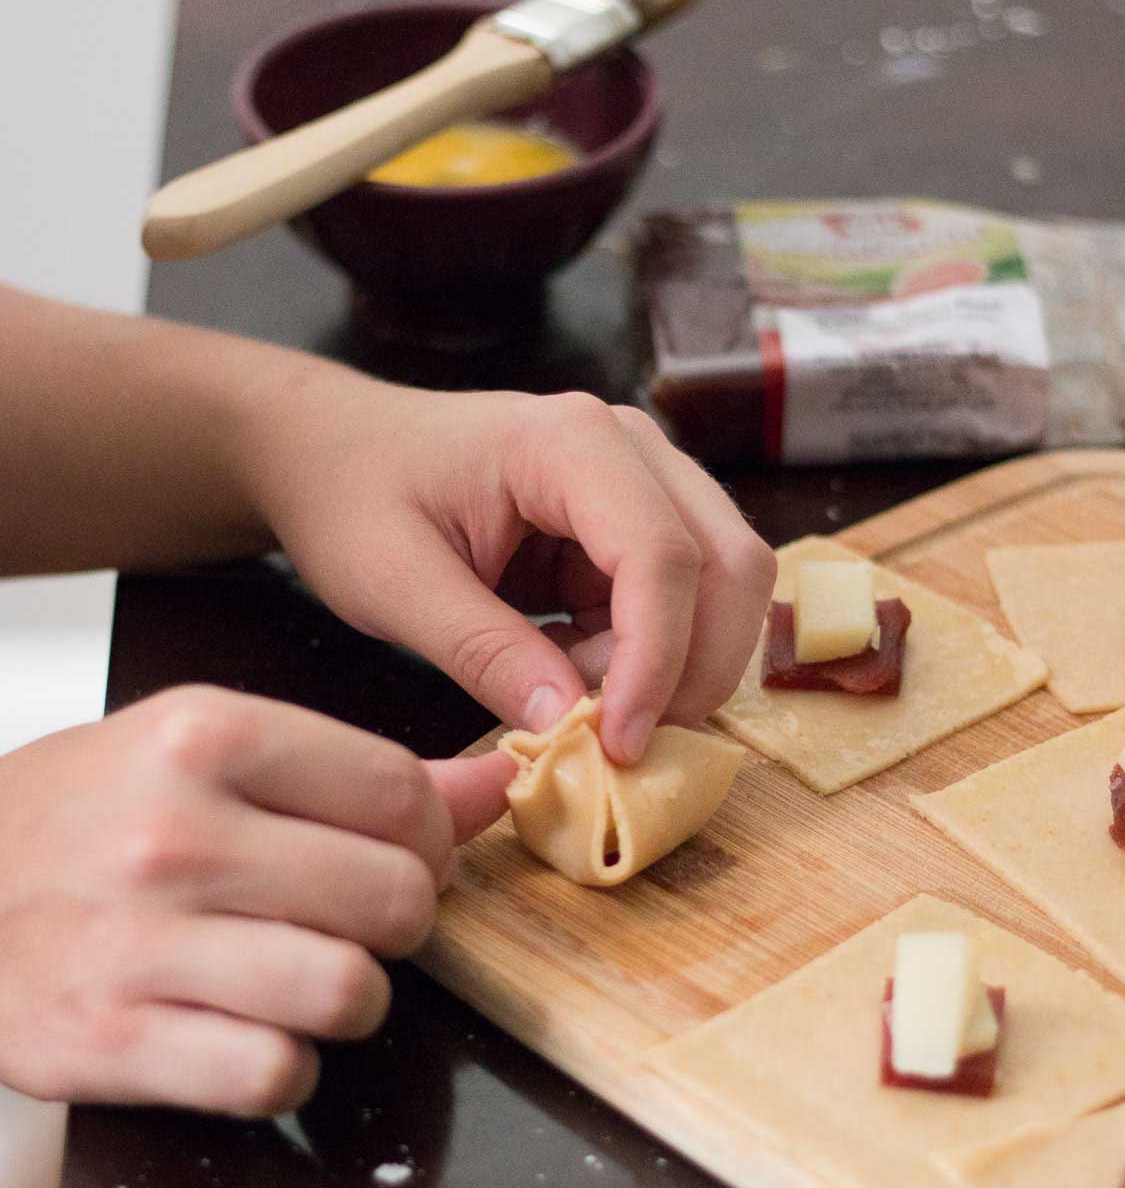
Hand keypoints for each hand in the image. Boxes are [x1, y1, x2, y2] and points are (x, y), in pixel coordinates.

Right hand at [0, 685, 512, 1115]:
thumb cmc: (86, 814)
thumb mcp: (208, 752)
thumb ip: (358, 771)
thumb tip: (494, 787)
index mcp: (205, 735)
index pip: (398, 792)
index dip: (430, 837)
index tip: (406, 852)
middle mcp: (173, 833)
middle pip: (393, 897)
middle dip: (397, 921)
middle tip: (351, 917)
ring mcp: (136, 941)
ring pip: (349, 992)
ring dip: (349, 998)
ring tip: (303, 975)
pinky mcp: (106, 1040)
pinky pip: (274, 1074)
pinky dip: (283, 1067)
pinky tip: (247, 1030)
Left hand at [240, 374, 776, 763]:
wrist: (332, 450)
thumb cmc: (352, 497)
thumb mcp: (395, 585)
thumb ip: (484, 652)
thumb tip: (569, 725)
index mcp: (569, 442)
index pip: (661, 555)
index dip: (657, 660)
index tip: (618, 745)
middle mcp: (630, 448)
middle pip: (730, 564)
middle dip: (694, 669)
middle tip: (622, 744)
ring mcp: (643, 481)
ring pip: (724, 585)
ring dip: (675, 666)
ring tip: (577, 696)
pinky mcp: (635, 524)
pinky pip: (682, 602)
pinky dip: (648, 658)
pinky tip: (572, 669)